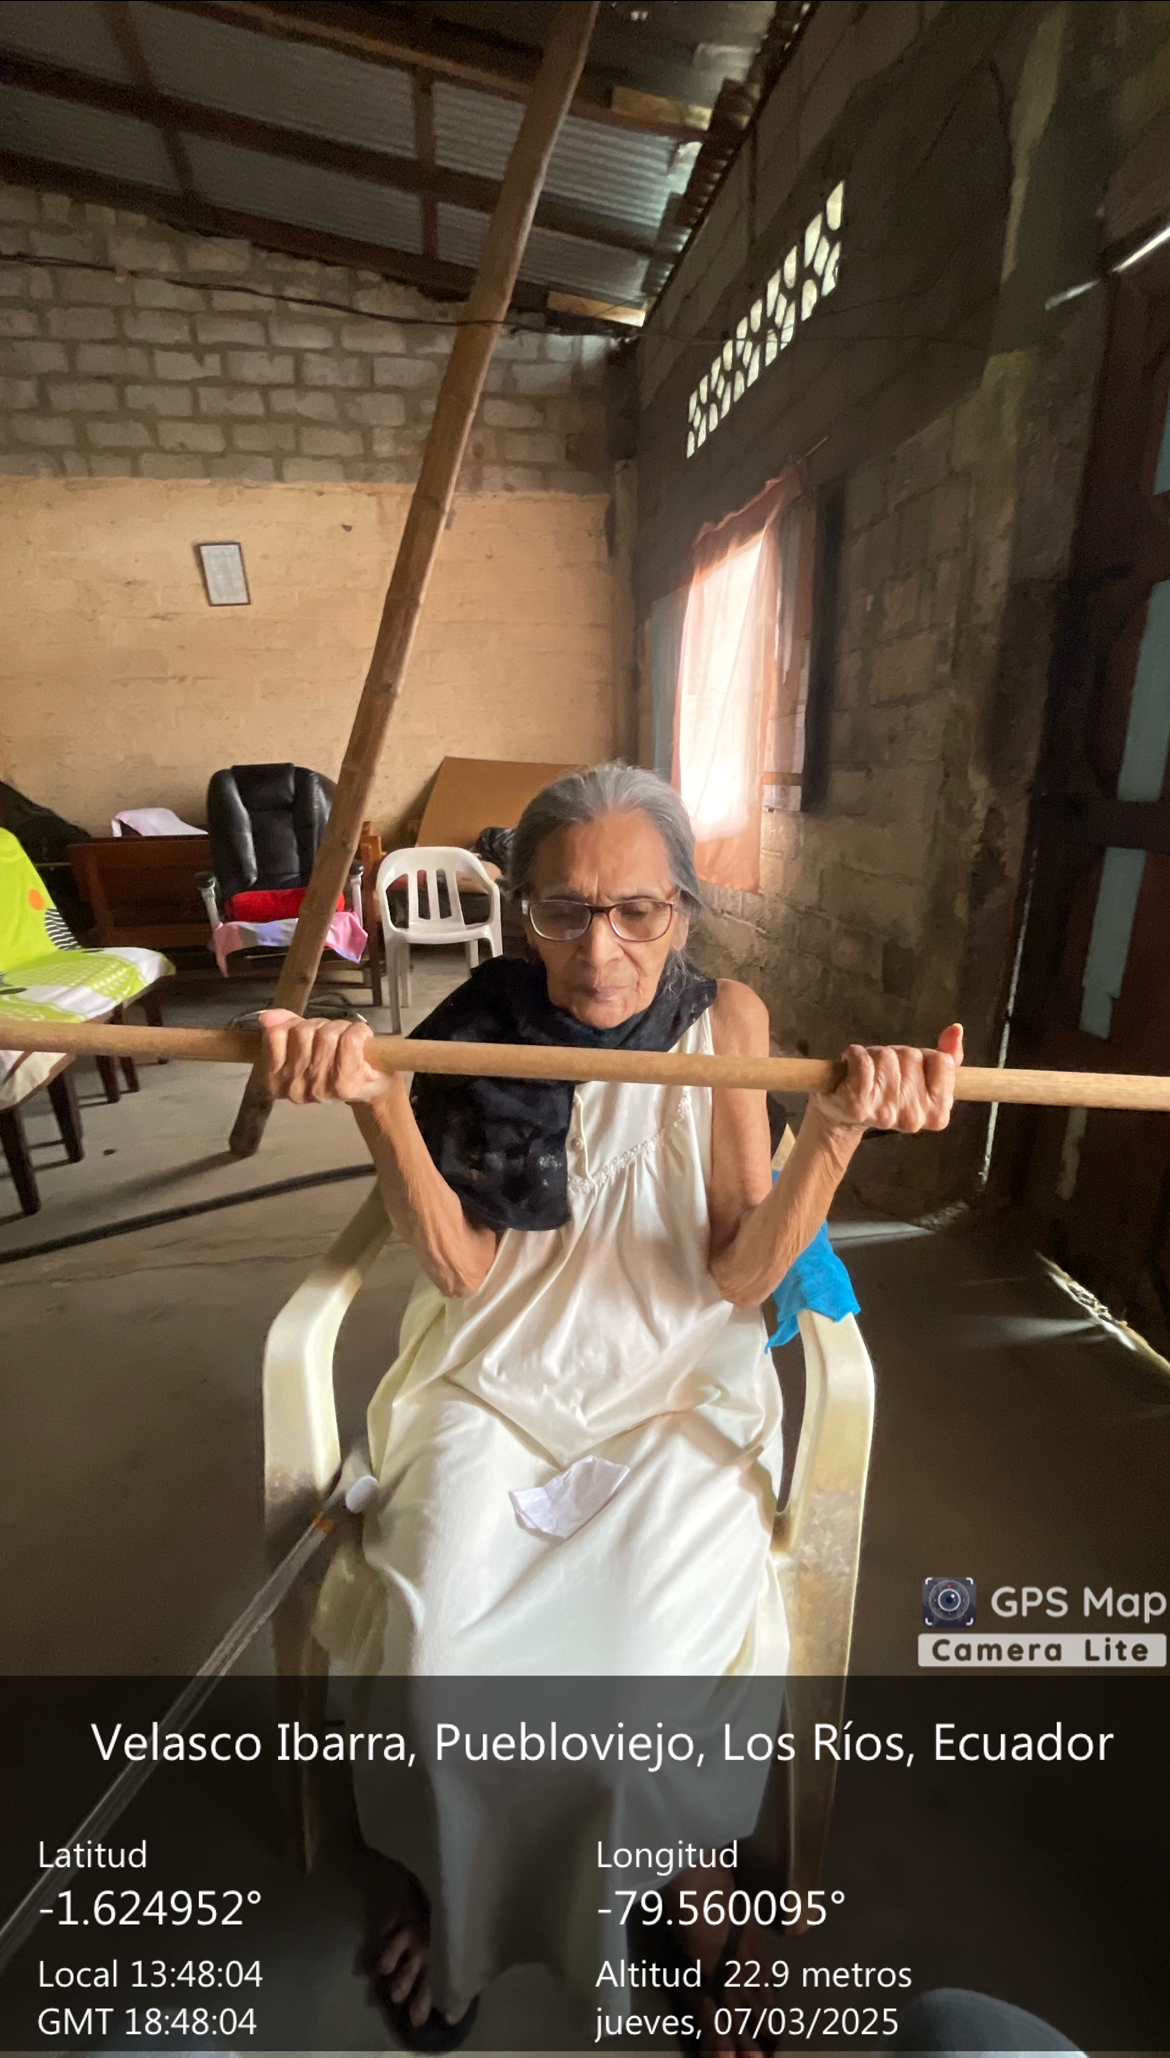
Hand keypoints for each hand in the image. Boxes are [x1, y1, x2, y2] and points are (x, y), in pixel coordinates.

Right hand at [258, 1009, 392, 1104]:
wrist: (371, 1086)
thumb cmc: (334, 1064)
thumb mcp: (304, 1046)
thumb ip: (283, 1029)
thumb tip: (267, 1017)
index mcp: (276, 1080)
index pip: (276, 1034)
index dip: (297, 1024)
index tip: (311, 1033)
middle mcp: (295, 1088)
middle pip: (303, 1032)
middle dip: (321, 1026)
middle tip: (334, 1037)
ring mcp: (320, 1088)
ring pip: (326, 1035)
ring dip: (341, 1028)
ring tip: (348, 1041)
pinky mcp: (345, 1085)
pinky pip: (349, 1040)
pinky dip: (359, 1031)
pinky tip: (363, 1040)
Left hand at [815, 1023, 963, 1133]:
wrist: (844, 1113)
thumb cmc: (886, 1091)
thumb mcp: (922, 1076)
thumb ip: (948, 1056)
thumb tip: (956, 1029)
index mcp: (937, 1113)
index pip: (943, 1061)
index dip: (923, 1058)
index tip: (910, 1071)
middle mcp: (914, 1117)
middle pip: (912, 1055)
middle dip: (897, 1056)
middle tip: (884, 1073)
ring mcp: (886, 1113)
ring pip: (887, 1057)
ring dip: (874, 1056)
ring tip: (868, 1073)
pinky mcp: (858, 1105)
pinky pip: (864, 1062)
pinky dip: (855, 1054)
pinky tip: (851, 1065)